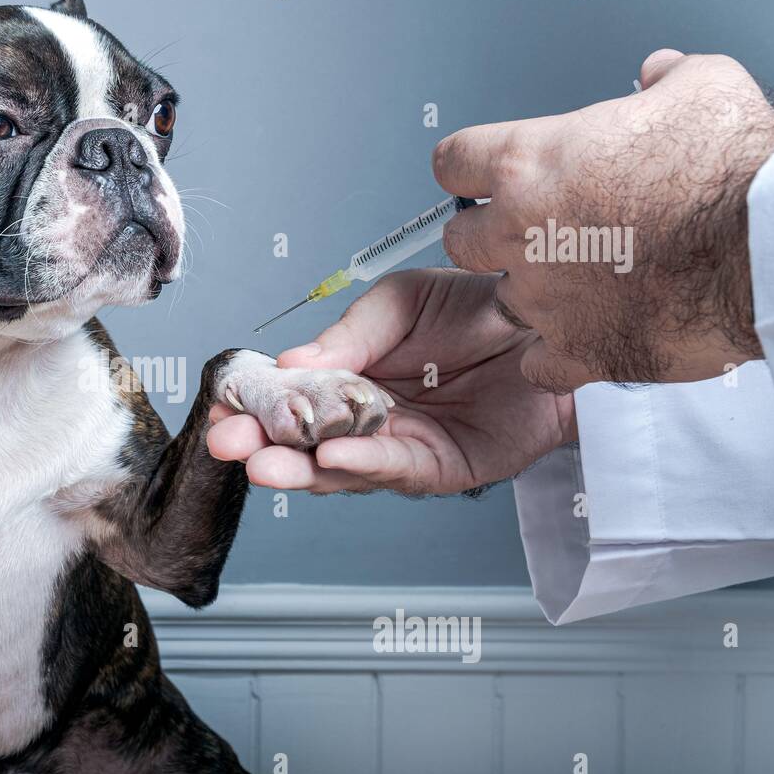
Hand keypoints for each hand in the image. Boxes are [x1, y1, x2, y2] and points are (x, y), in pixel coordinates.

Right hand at [207, 269, 575, 494]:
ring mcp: (401, 449)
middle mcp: (367, 420)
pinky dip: (363, 466)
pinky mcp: (443, 470)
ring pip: (340, 469)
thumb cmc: (478, 307)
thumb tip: (288, 362)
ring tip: (265, 462)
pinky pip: (396, 470)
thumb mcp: (398, 303)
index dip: (254, 405)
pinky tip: (332, 458)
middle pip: (305, 444)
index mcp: (348, 378)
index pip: (290, 399)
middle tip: (228, 442)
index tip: (220, 406)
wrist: (553, 323)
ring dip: (301, 468)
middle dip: (263, 446)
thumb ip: (346, 336)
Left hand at [434, 49, 773, 389]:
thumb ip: (663, 81)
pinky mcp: (579, 351)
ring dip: (534, 293)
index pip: (452, 162)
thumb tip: (657, 75)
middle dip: (488, 236)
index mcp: (532, 165)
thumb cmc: (737, 172)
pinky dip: (559, 356)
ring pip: (505, 302)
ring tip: (582, 281)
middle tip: (531, 230)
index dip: (466, 166)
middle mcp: (522, 234)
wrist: (773, 246)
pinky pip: (540, 365)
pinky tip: (586, 336)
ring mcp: (545, 299)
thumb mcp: (703, 89)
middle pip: (461, 240)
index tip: (476, 174)